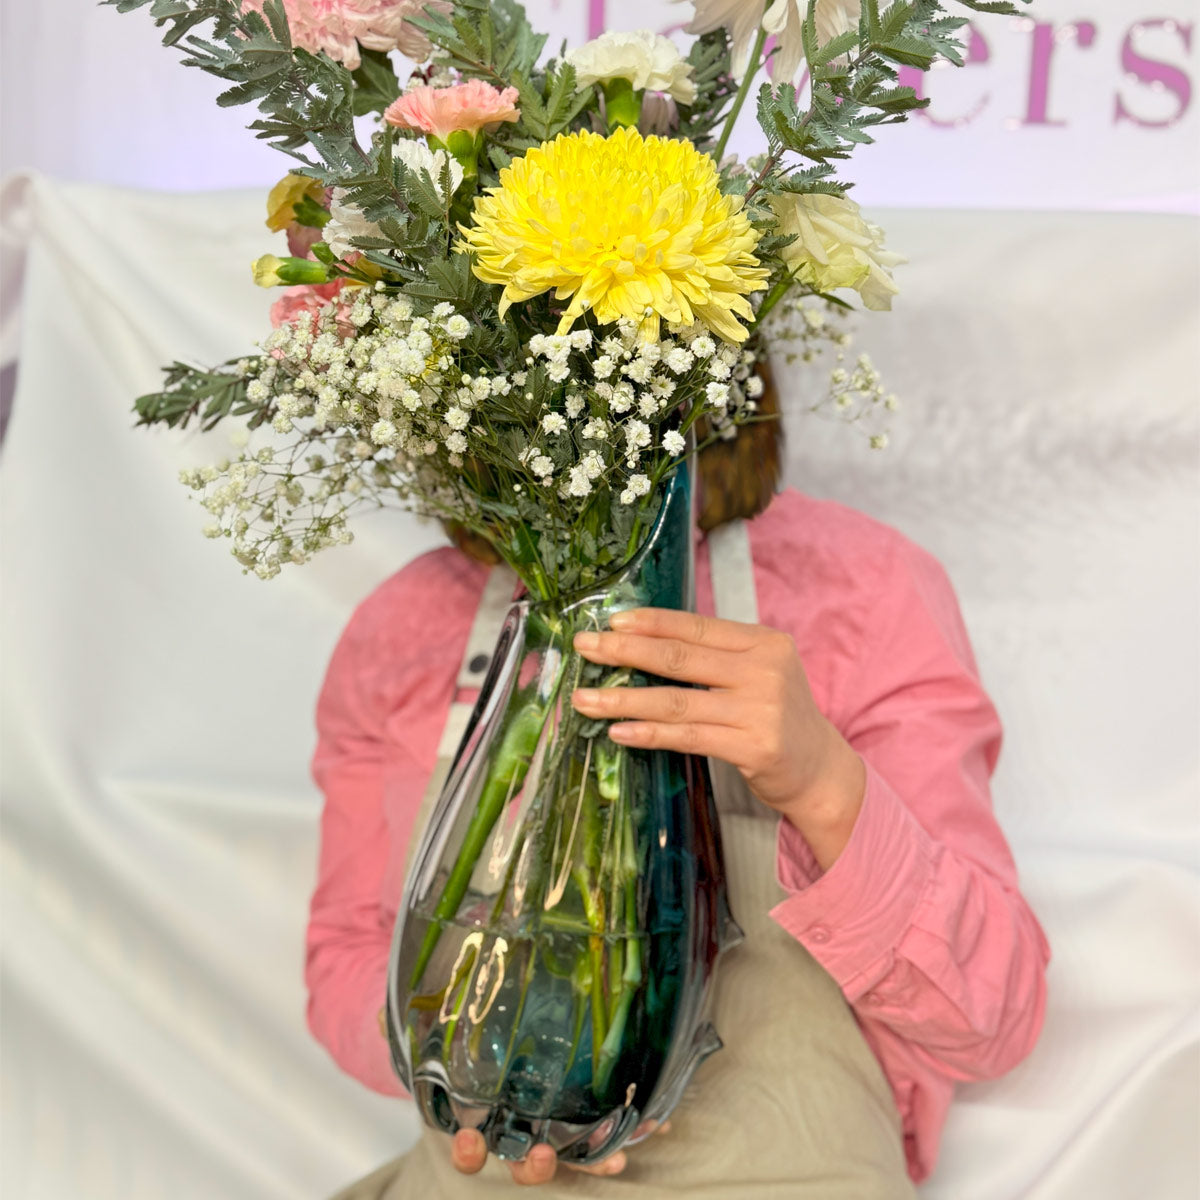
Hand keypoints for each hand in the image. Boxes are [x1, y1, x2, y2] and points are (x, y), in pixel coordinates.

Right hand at [376, 1008, 667, 1181]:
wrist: (486, 1012)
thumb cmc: (456, 1022)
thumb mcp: (430, 1020)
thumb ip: (408, 1021)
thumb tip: (381, 1017)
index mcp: (477, 1108)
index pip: (470, 1143)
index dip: (471, 1151)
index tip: (470, 1143)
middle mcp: (517, 1122)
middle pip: (524, 1161)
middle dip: (535, 1168)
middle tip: (541, 1157)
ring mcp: (553, 1117)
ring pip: (572, 1152)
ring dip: (591, 1161)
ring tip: (613, 1160)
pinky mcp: (586, 1100)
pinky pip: (608, 1120)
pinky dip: (631, 1125)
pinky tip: (658, 1120)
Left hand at [570, 608, 865, 869]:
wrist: (821, 771)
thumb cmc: (776, 718)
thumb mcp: (758, 674)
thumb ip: (715, 657)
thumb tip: (644, 643)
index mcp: (762, 642)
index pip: (695, 627)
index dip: (651, 623)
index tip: (611, 622)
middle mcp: (764, 670)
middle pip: (679, 658)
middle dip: (624, 652)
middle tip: (585, 648)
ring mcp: (760, 709)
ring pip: (676, 701)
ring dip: (623, 700)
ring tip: (584, 699)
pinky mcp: (753, 747)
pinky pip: (688, 737)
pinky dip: (649, 733)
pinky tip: (618, 731)